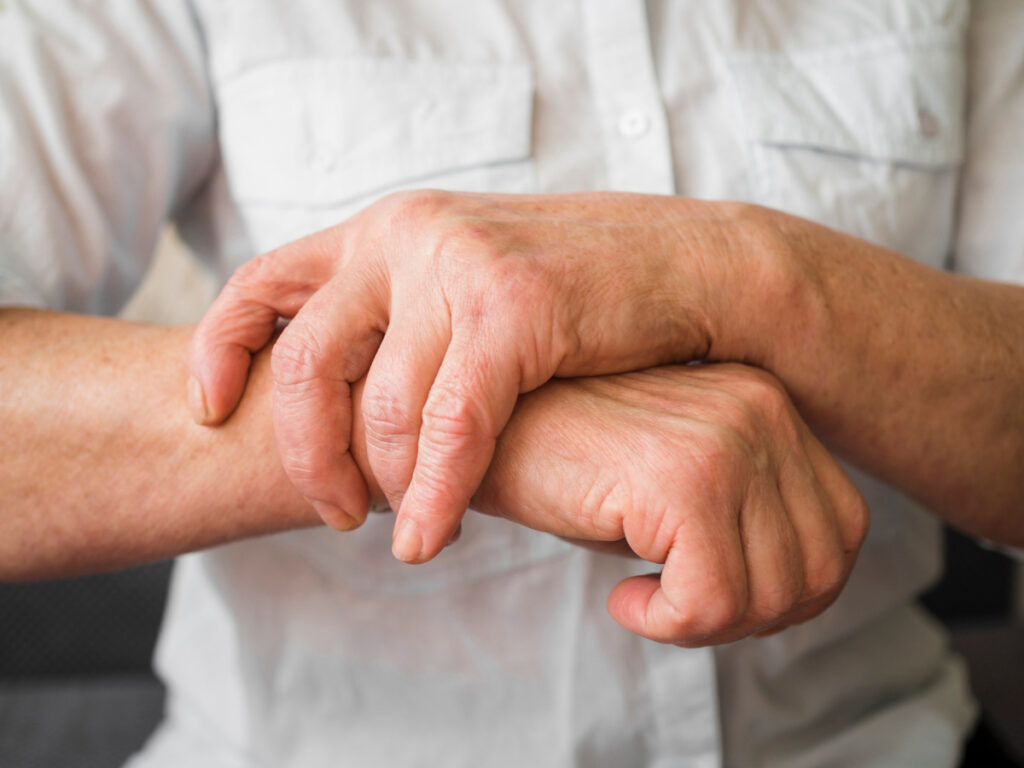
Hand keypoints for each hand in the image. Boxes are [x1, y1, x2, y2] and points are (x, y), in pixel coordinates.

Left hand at [188, 191, 751, 562]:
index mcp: (388, 227)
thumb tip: (342, 387)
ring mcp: (459, 266)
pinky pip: (450, 429)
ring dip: (385, 489)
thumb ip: (402, 316)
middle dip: (307, 453)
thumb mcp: (467, 282)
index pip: (262, 282)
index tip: (209, 410)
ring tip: (409, 530)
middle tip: (336, 512)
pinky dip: (435, 496)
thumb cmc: (579, 292)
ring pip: (380, 409)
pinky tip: (433, 537)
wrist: (691, 266)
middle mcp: (410, 234)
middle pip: (305, 362)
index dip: (220, 350)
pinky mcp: (513, 309)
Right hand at [472, 363, 868, 644]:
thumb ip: (744, 519)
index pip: (842, 530)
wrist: (475, 430)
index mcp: (766, 405)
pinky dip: (669, 623)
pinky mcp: (681, 477)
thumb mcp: (672, 485)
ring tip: (644, 599)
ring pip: (772, 594)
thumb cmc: (564, 464)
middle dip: (750, 619)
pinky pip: (711, 600)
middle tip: (675, 608)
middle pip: (820, 569)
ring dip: (705, 625)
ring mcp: (726, 439)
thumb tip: (793, 596)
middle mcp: (760, 410)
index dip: (789, 593)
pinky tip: (623, 597)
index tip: (712, 597)